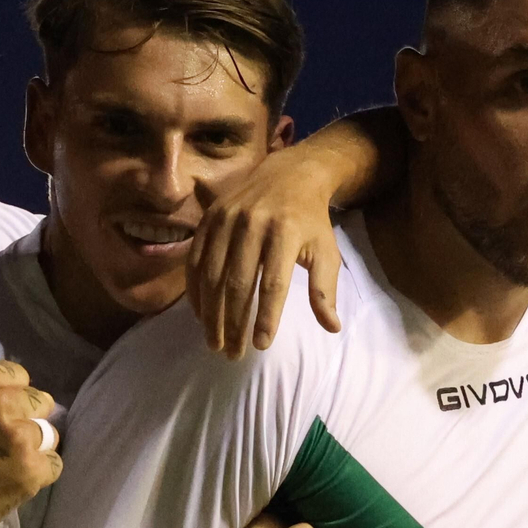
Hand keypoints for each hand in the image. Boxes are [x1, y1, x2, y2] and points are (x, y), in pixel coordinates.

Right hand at [0, 360, 62, 527]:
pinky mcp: (31, 468)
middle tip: (6, 443)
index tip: (3, 414)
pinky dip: (39, 475)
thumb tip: (21, 398)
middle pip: (40, 402)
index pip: (19, 376)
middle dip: (29, 421)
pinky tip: (14, 482)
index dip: (15, 396)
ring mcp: (17, 436)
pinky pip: (54, 464)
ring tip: (8, 465)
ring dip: (35, 450)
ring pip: (50, 434)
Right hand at [188, 142, 343, 359]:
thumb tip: (332, 327)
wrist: (288, 174)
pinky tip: (201, 315)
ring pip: (211, 275)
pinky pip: (195, 260)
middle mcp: (252, 225)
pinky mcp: (209, 219)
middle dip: (233, 324)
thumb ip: (325, 290)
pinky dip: (195, 291)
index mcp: (285, 233)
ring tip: (215, 342)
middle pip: (238, 284)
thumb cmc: (310, 220)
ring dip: (210, 314)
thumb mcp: (326, 251)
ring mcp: (226, 220)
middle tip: (233, 354)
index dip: (266, 317)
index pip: (273, 284)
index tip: (261, 345)